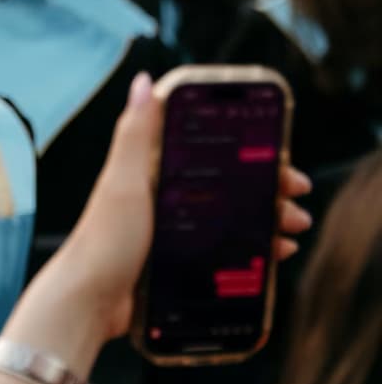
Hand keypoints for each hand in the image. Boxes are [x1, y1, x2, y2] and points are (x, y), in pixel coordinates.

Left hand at [36, 73, 311, 348]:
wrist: (87, 302)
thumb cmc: (102, 241)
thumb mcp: (123, 182)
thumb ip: (135, 134)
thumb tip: (144, 81)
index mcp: (153, 172)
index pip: (212, 152)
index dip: (249, 152)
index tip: (280, 157)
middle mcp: (165, 199)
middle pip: (229, 186)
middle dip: (268, 189)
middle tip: (296, 197)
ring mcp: (173, 233)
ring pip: (233, 220)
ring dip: (268, 220)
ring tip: (294, 229)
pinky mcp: (179, 264)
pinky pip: (226, 253)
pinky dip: (254, 251)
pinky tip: (276, 255)